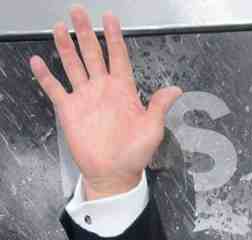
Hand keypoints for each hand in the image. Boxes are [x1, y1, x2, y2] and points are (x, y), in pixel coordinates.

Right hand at [28, 5, 181, 198]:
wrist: (115, 174)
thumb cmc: (136, 154)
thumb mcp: (153, 129)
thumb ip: (160, 106)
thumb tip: (176, 89)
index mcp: (124, 91)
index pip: (118, 57)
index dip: (115, 38)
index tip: (111, 18)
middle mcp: (103, 89)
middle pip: (93, 54)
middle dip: (85, 32)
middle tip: (78, 11)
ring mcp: (85, 98)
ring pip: (73, 65)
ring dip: (66, 46)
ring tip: (59, 27)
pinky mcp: (70, 110)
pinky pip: (55, 89)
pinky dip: (45, 75)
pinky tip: (38, 61)